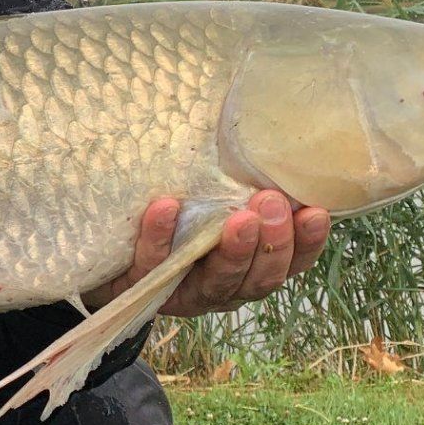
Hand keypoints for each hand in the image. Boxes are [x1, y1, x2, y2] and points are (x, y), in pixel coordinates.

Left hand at [81, 190, 329, 318]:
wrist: (107, 255)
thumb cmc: (177, 219)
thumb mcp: (214, 201)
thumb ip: (242, 183)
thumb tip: (270, 131)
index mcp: (250, 269)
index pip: (291, 263)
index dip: (307, 243)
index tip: (317, 212)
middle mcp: (225, 287)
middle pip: (260, 278)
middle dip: (271, 243)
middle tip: (271, 204)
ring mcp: (185, 292)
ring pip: (218, 282)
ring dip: (232, 250)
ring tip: (238, 218)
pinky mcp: (143, 288)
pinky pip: (153, 266)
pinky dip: (160, 237)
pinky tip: (166, 207)